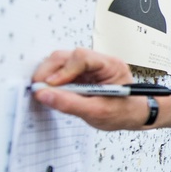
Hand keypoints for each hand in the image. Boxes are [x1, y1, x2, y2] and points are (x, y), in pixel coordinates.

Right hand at [31, 48, 148, 129]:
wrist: (131, 115)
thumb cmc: (122, 112)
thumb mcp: (98, 112)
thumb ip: (70, 104)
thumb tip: (44, 95)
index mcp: (110, 65)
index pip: (81, 57)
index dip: (63, 71)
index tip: (50, 86)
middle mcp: (98, 61)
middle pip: (66, 56)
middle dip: (49, 72)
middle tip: (39, 91)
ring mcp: (88, 67)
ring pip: (60, 62)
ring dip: (49, 77)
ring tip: (46, 94)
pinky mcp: (79, 73)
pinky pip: (60, 72)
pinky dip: (52, 83)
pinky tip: (53, 94)